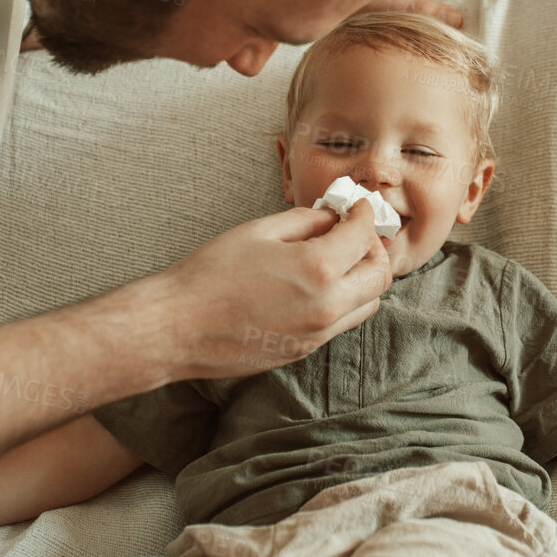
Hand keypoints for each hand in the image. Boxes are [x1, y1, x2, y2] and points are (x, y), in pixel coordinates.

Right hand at [133, 202, 391, 381]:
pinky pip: (342, 322)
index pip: (364, 236)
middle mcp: (327, 306)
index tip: (357, 206)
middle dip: (374, 248)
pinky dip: (345, 300)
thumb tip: (332, 217)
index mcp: (317, 268)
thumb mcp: (259, 231)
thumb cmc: (209, 274)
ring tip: (339, 258)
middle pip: (380, 275)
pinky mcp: (304, 351)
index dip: (364, 214)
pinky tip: (318, 284)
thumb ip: (305, 221)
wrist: (176, 328)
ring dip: (363, 278)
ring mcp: (318, 334)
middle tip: (355, 232)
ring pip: (368, 304)